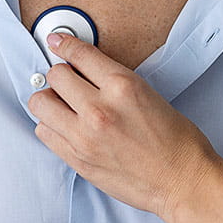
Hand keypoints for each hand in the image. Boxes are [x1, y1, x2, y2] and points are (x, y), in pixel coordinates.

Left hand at [29, 32, 222, 222]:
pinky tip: (65, 126)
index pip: (79, 54)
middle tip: (70, 82)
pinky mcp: (77, 159)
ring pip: (40, 103)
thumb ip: (113, 82)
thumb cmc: (176, 140)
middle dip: (61, 75)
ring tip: (63, 105)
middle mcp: (99, 109)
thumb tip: (83, 71)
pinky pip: (44, 132)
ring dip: (50, 100)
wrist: (182, 181)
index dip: (64, 44)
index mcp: (122, 86)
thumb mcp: (148, 93)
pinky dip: (51, 125)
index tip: (57, 41)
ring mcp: (85, 137)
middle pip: (55, 75)